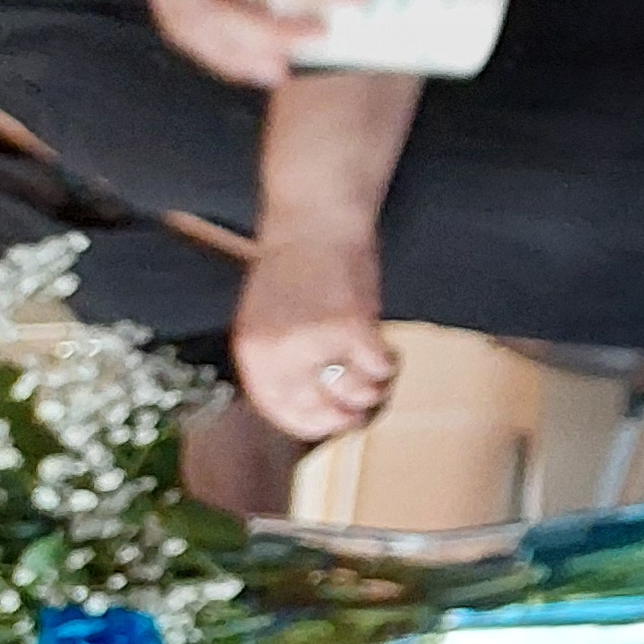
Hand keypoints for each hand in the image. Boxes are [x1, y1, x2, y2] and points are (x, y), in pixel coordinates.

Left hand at [232, 231, 396, 441]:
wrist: (314, 220)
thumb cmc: (296, 265)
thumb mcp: (270, 318)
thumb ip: (280, 357)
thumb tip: (312, 397)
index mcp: (252, 351)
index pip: (277, 408)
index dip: (308, 423)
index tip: (330, 424)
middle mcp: (279, 352)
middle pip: (319, 410)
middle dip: (345, 417)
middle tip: (362, 409)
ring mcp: (316, 340)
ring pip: (357, 392)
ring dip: (374, 388)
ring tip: (379, 371)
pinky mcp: (353, 325)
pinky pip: (380, 366)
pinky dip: (390, 363)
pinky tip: (389, 350)